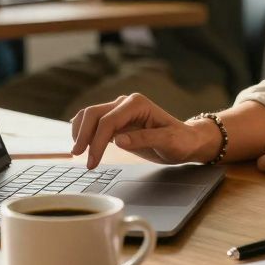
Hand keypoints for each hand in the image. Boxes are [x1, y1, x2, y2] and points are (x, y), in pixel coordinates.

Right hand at [70, 93, 218, 168]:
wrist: (186, 141)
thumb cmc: (180, 141)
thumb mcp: (168, 142)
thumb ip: (144, 139)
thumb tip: (118, 140)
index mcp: (137, 104)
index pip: (108, 121)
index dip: (97, 141)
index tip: (92, 161)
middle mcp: (125, 103)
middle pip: (93, 114)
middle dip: (83, 135)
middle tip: (79, 157)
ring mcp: (119, 111)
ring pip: (90, 116)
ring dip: (81, 132)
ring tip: (78, 152)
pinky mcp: (116, 122)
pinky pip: (94, 123)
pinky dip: (84, 132)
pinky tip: (82, 144)